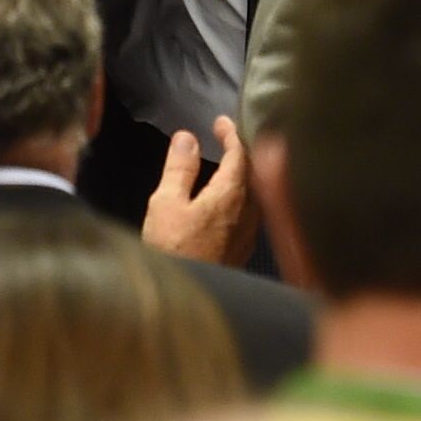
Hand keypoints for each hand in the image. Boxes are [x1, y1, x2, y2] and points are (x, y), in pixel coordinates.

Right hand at [142, 118, 255, 264]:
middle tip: (225, 138)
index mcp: (231, 196)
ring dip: (243, 176)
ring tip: (228, 165)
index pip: (240, 156)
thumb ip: (179, 168)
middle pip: (253, 175)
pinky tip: (228, 202)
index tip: (221, 121)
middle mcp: (248, 213)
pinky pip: (250, 214)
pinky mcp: (242, 251)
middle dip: (241, 154)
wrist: (187, 299)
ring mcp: (249, 235)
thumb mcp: (167, 202)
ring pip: (253, 196)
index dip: (231, 135)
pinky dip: (241, 197)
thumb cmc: (173, 248)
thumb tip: (188, 136)